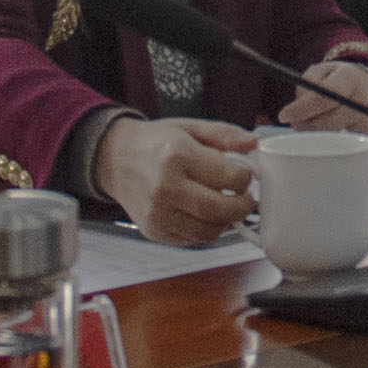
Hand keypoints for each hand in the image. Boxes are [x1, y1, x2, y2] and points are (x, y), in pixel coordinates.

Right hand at [99, 117, 260, 245]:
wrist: (114, 159)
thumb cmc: (155, 142)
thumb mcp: (190, 128)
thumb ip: (224, 135)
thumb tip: (253, 144)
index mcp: (177, 155)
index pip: (228, 177)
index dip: (245, 178)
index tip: (245, 175)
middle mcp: (165, 187)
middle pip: (219, 209)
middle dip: (242, 207)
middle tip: (246, 200)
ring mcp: (158, 213)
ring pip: (208, 231)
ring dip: (225, 222)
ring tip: (226, 207)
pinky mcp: (154, 230)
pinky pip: (192, 240)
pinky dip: (206, 230)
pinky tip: (205, 215)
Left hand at [281, 57, 367, 135]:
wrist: (364, 83)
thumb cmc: (335, 78)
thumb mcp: (318, 72)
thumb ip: (305, 86)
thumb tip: (296, 112)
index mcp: (350, 79)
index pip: (325, 96)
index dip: (302, 108)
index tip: (283, 116)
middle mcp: (364, 100)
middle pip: (328, 121)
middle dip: (306, 124)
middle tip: (295, 123)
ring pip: (334, 136)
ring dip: (316, 133)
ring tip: (314, 122)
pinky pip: (343, 146)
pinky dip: (329, 142)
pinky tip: (326, 134)